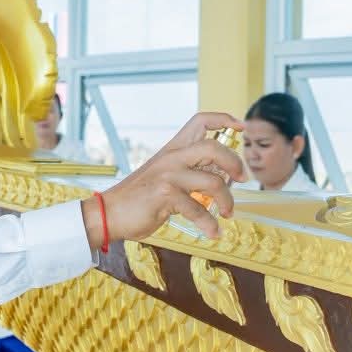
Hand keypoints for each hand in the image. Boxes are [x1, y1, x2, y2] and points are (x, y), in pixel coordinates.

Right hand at [100, 112, 246, 240]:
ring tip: (227, 214)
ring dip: (227, 201)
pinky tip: (213, 233)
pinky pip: (198, 210)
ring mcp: (168, 175)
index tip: (241, 127)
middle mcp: (172, 157)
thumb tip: (219, 178)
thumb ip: (188, 173)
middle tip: (242, 178)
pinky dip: (210, 225)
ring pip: (213, 182)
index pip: (200, 121)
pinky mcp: (165, 195)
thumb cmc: (138, 199)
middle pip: (213, 147)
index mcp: (172, 149)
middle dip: (234, 162)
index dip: (224, 119)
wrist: (109, 213)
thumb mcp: (163, 177)